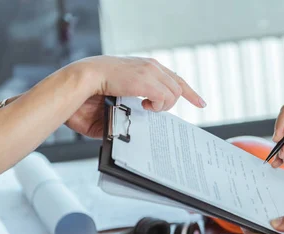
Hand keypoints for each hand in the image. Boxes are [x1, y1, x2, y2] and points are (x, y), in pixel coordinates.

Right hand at [64, 56, 205, 137]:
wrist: (83, 78)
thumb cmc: (93, 89)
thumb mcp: (120, 93)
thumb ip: (135, 101)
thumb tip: (143, 118)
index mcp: (145, 65)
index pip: (174, 77)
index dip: (188, 91)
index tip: (200, 102)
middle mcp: (150, 65)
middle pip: (179, 86)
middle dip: (178, 101)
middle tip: (172, 109)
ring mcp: (150, 71)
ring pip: (174, 94)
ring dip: (163, 105)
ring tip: (147, 107)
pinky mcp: (147, 81)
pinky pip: (165, 98)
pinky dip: (158, 106)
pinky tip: (145, 106)